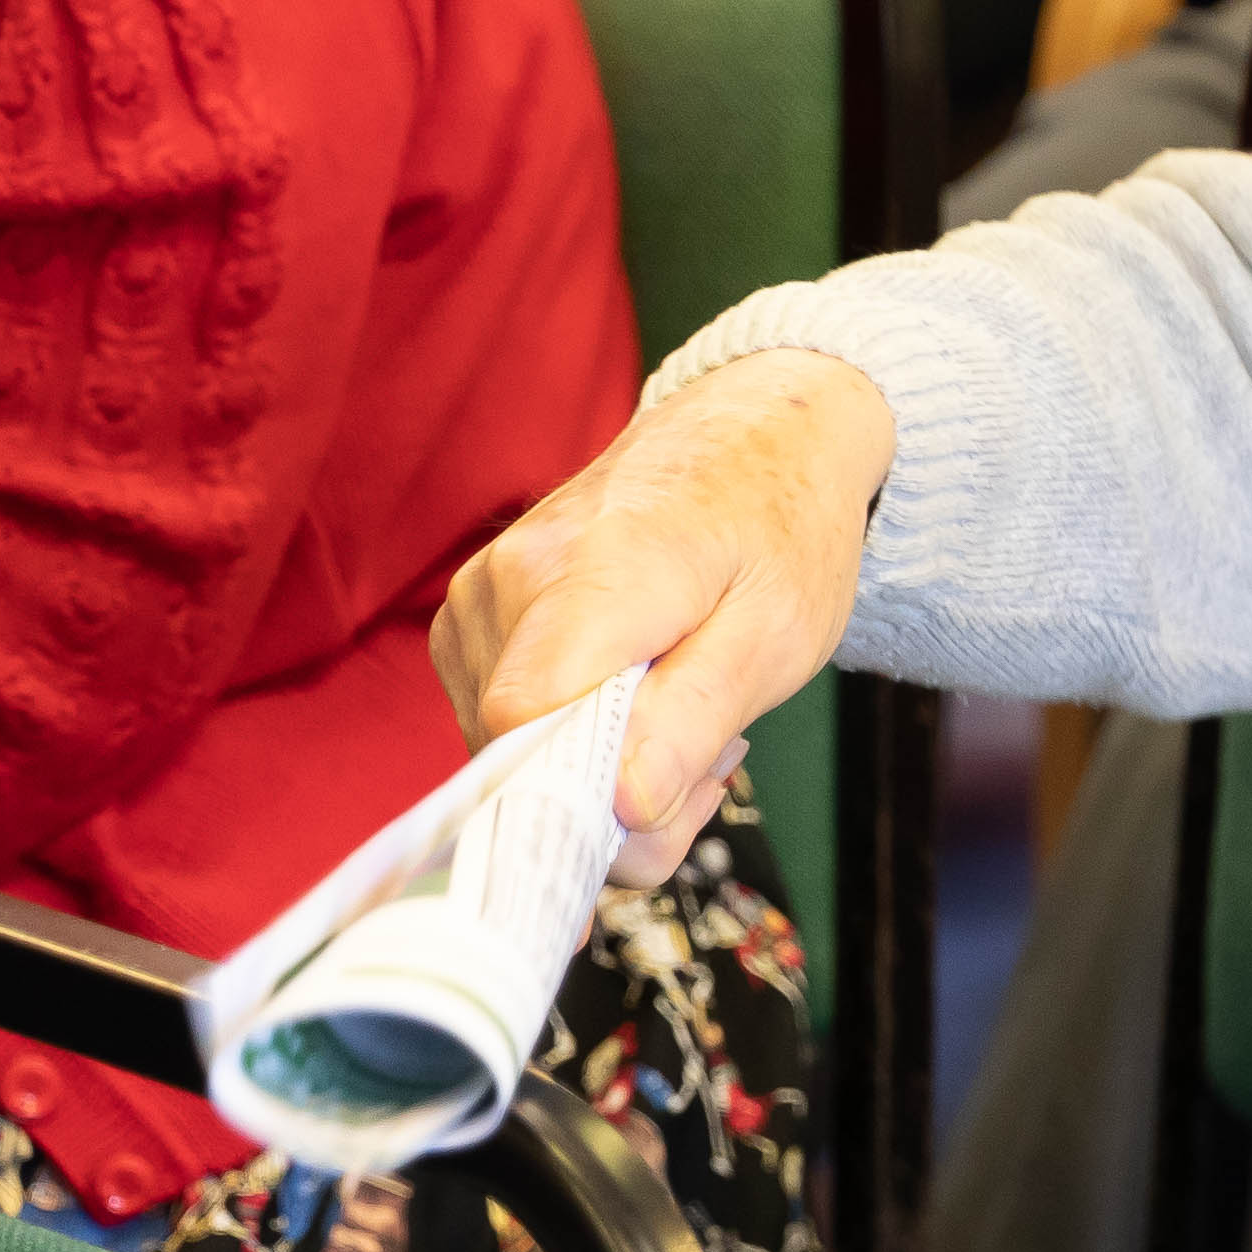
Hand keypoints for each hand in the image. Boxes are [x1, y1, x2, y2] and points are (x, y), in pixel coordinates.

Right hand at [431, 353, 897, 891]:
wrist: (752, 435)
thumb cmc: (778, 531)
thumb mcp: (777, 633)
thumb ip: (692, 718)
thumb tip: (618, 812)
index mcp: (594, 573)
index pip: (524, 724)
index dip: (578, 804)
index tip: (664, 816)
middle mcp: (512, 580)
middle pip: (517, 757)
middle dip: (618, 800)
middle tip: (714, 757)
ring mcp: (481, 594)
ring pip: (510, 754)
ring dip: (601, 771)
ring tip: (687, 710)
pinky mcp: (473, 614)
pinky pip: (505, 724)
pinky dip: (575, 739)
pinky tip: (641, 696)